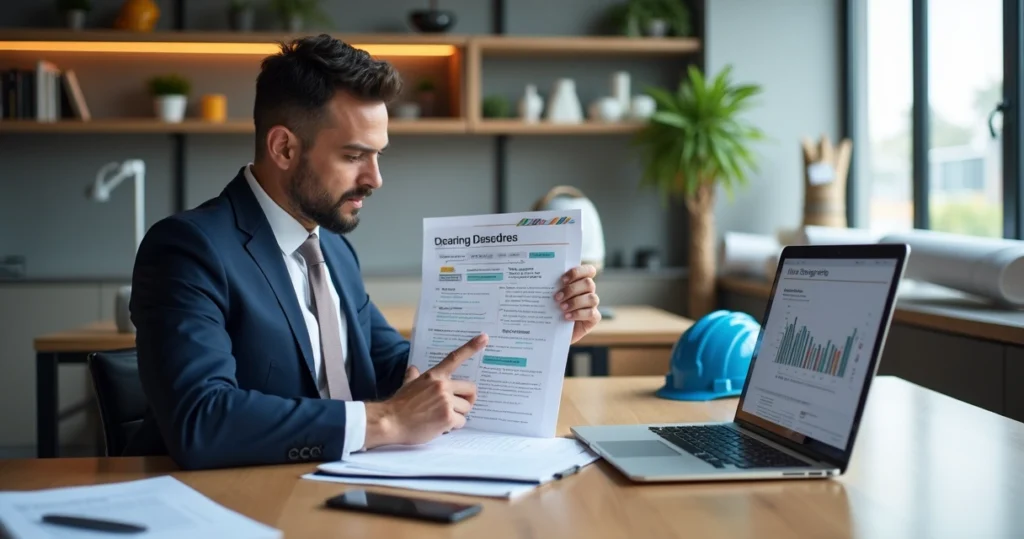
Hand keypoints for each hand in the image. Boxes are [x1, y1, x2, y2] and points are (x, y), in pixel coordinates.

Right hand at [364, 334, 487, 448]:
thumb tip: (413, 368)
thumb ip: (413, 376)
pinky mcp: (447, 418)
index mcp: (434, 376)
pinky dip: (453, 427)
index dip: (472, 347)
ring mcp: (446, 401)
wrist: (389, 422)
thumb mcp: (406, 386)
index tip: (485, 338)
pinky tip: (440, 427)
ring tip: (441, 419)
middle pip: (471, 390)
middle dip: (466, 400)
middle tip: (456, 407)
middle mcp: (442, 385)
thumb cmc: (398, 405)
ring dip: (457, 416)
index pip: (455, 358)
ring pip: (466, 409)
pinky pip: (461, 422)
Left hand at [554, 264, 601, 343]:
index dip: (578, 272)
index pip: (588, 270)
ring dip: (575, 302)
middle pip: (588, 283)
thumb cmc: (551, 310)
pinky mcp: (593, 318)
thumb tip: (541, 278)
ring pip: (591, 298)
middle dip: (572, 289)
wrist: (553, 331)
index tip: (562, 279)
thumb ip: (551, 287)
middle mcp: (588, 291)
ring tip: (561, 308)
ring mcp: (592, 305)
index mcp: (579, 282)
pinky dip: (578, 314)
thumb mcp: (549, 297)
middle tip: (557, 297)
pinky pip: (592, 313)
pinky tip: (567, 316)